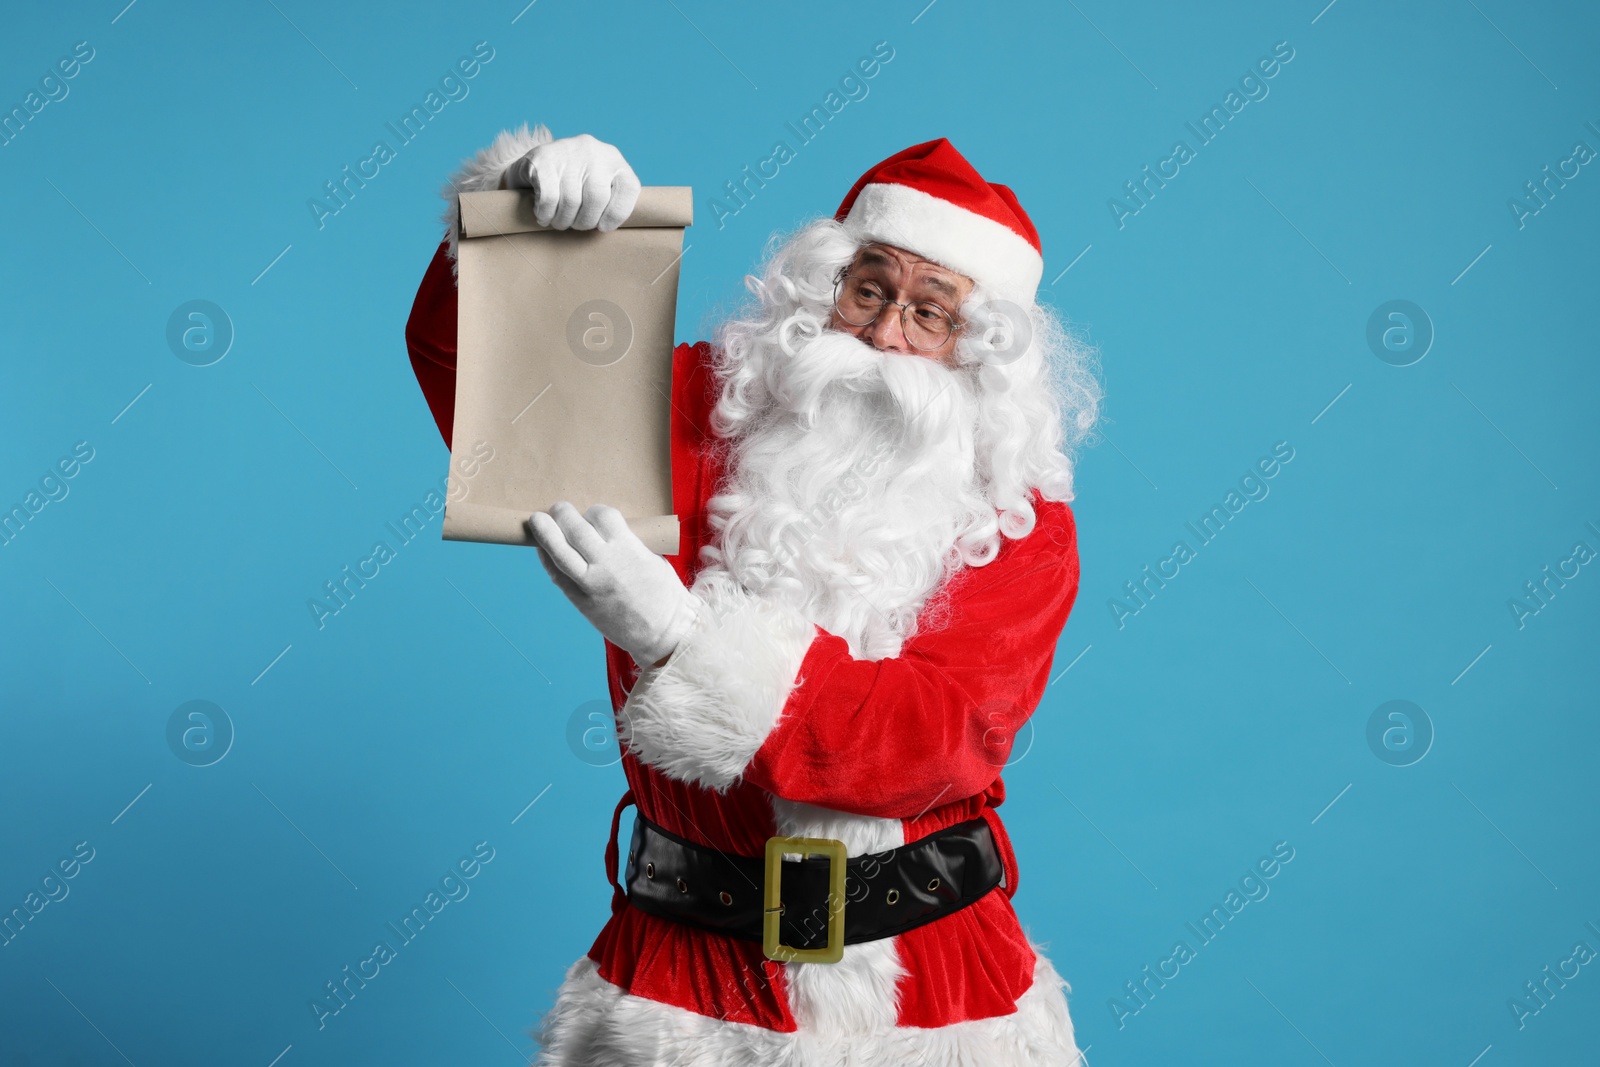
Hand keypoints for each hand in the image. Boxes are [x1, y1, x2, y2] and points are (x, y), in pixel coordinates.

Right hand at [500, 133, 641, 231]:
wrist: (534, 164)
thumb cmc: (573, 185)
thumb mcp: (598, 187)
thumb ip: (611, 201)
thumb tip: (610, 226)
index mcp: (613, 159)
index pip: (629, 189)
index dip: (617, 215)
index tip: (603, 226)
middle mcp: (593, 150)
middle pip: (597, 198)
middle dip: (585, 221)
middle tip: (575, 225)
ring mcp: (567, 151)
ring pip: (571, 200)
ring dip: (563, 220)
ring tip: (558, 221)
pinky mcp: (543, 158)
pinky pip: (549, 198)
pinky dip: (546, 213)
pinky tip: (543, 215)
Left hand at [527, 501, 699, 666]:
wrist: (664, 632)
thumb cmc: (664, 594)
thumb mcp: (653, 558)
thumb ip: (629, 542)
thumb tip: (603, 531)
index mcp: (629, 549)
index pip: (602, 516)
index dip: (595, 511)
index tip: (593, 514)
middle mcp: (606, 564)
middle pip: (575, 530)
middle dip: (564, 514)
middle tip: (559, 508)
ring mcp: (591, 584)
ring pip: (559, 552)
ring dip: (545, 532)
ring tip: (537, 520)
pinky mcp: (582, 602)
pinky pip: (557, 576)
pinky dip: (547, 559)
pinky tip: (542, 549)